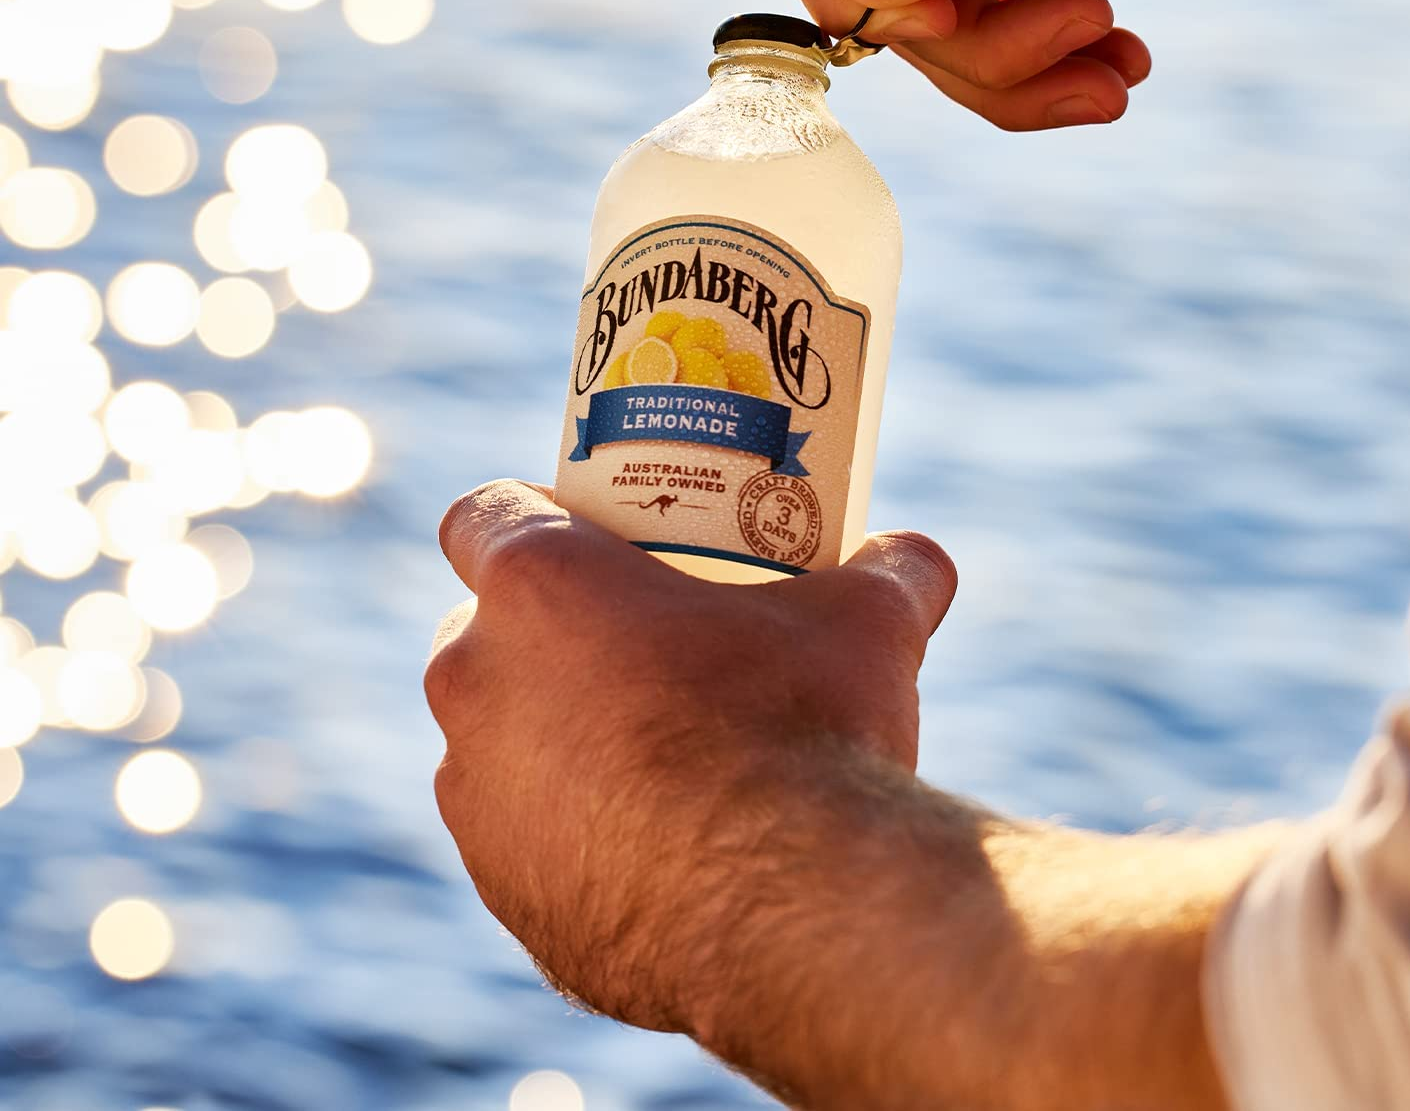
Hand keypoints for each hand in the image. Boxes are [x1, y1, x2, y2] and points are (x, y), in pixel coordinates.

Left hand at [424, 480, 956, 1032]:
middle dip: (542, 637)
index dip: (530, 517)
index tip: (590, 541)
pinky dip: (569, 833)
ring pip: (494, 740)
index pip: (482, 515)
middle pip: (479, 632)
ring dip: (550, 737)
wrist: (797, 905)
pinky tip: (654, 847)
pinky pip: (522, 841)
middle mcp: (476, 682)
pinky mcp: (505, 891)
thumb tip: (921, 559)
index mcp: (538, 586)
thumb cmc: (806, 726)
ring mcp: (476, 798)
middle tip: (636, 648)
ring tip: (654, 756)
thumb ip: (891, 570)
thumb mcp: (868, 620)